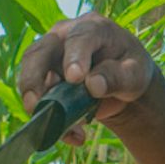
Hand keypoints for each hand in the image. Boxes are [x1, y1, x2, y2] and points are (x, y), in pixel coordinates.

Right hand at [18, 13, 157, 144]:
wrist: (122, 84)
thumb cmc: (130, 70)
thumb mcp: (134, 74)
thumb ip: (118, 77)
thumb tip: (93, 86)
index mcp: (93, 27)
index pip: (79, 38)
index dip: (74, 57)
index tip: (75, 78)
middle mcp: (64, 36)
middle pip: (38, 53)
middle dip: (34, 79)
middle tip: (36, 106)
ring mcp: (49, 56)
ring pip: (30, 76)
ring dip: (39, 105)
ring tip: (64, 131)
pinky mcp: (42, 77)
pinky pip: (36, 97)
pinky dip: (51, 120)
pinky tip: (74, 136)